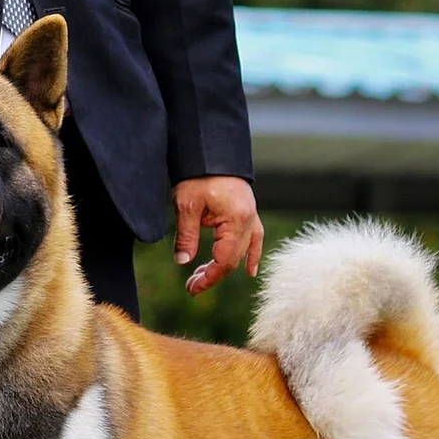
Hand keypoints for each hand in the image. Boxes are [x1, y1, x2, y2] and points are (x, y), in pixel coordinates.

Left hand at [172, 176, 263, 295]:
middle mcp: (249, 221)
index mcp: (236, 220)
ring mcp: (251, 216)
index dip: (209, 278)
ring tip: (202, 277)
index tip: (191, 289)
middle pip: (234, 260)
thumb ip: (186, 236)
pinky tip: (251, 271)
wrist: (211, 149)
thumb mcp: (186, 205)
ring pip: (242, 252)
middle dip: (212, 275)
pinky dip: (252, 255)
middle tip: (190, 285)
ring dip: (224, 267)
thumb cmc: (198, 174)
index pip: (225, 261)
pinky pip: (255, 238)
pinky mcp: (249, 212)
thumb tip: (183, 262)